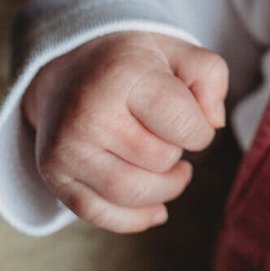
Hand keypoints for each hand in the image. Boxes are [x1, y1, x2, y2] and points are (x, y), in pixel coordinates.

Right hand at [21, 31, 229, 232]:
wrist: (67, 72)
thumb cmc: (130, 65)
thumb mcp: (175, 51)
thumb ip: (210, 77)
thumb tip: (214, 122)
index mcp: (123, 76)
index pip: (182, 122)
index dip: (201, 131)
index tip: (194, 123)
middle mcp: (89, 113)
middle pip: (160, 160)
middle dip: (177, 155)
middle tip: (170, 138)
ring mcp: (67, 148)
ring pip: (133, 194)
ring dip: (164, 190)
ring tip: (172, 173)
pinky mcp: (55, 175)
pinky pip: (100, 214)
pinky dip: (135, 218)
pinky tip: (156, 208)